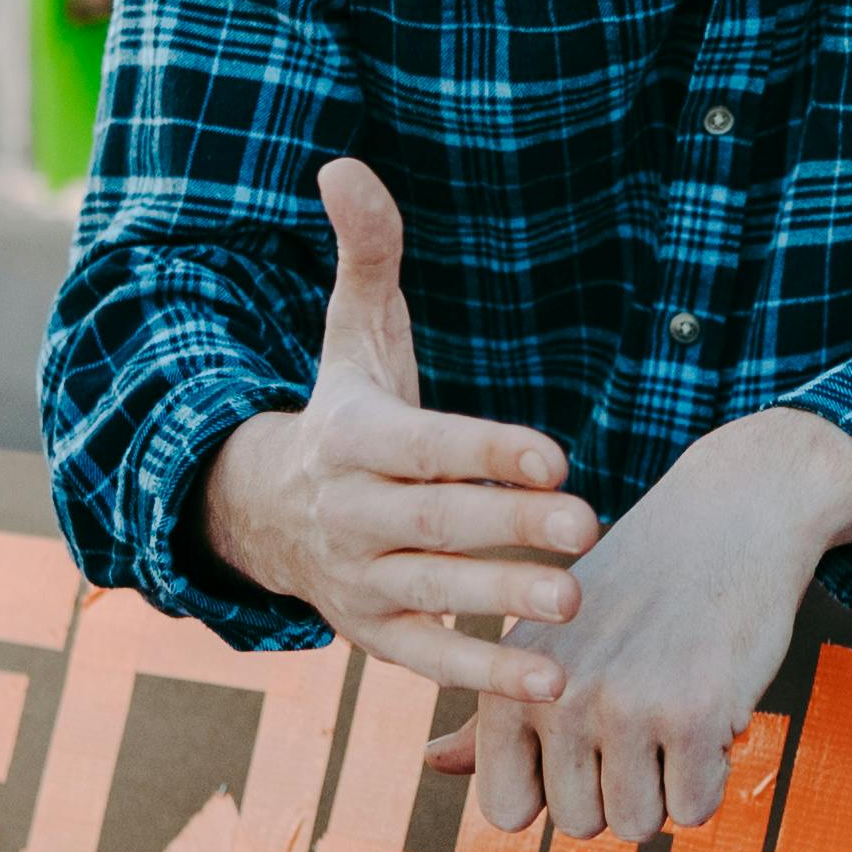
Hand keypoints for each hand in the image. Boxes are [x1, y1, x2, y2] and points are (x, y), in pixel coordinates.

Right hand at [194, 157, 593, 697]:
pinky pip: (428, 660)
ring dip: (503, 603)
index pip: (423, 445)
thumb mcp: (350, 335)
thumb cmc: (343, 413)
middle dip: (507, 525)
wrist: (264, 513)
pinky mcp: (375, 635)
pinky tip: (552, 685)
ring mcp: (360, 581)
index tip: (553, 453)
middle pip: (433, 522)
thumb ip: (366, 256)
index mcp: (353, 439)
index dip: (484, 449)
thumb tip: (343, 165)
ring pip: (434, 594)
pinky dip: (483, 676)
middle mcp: (351, 515)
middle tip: (587, 526)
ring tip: (574, 605)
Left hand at [470, 407, 851, 845]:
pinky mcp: (692, 713)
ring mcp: (623, 707)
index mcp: (507, 683)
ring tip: (673, 712)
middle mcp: (554, 697)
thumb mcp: (547, 639)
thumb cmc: (634, 587)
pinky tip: (712, 710)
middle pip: (577, 825)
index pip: (507, 810)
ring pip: (637, 827)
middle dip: (618, 788)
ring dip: (666, 787)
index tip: (584, 743)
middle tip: (643, 714)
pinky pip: (696, 809)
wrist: (730, 517)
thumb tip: (434, 764)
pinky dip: (712, 773)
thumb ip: (491, 715)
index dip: (554, 791)